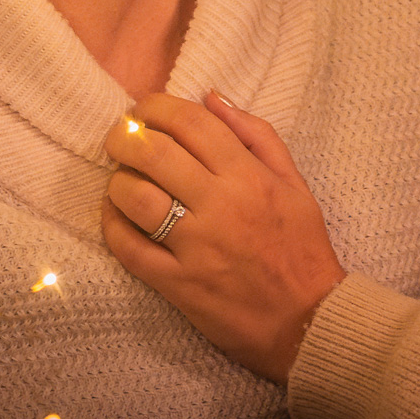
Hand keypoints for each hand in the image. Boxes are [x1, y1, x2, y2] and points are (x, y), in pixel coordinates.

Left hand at [101, 92, 345, 381]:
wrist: (307, 321)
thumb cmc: (302, 247)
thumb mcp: (294, 182)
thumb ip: (256, 135)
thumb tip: (211, 97)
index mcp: (249, 176)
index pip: (192, 123)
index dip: (158, 106)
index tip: (145, 109)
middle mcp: (220, 205)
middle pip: (154, 153)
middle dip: (126, 135)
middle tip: (121, 136)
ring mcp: (195, 247)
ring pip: (135, 197)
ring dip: (117, 180)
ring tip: (121, 176)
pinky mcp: (177, 284)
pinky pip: (129, 249)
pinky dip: (112, 225)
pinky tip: (115, 214)